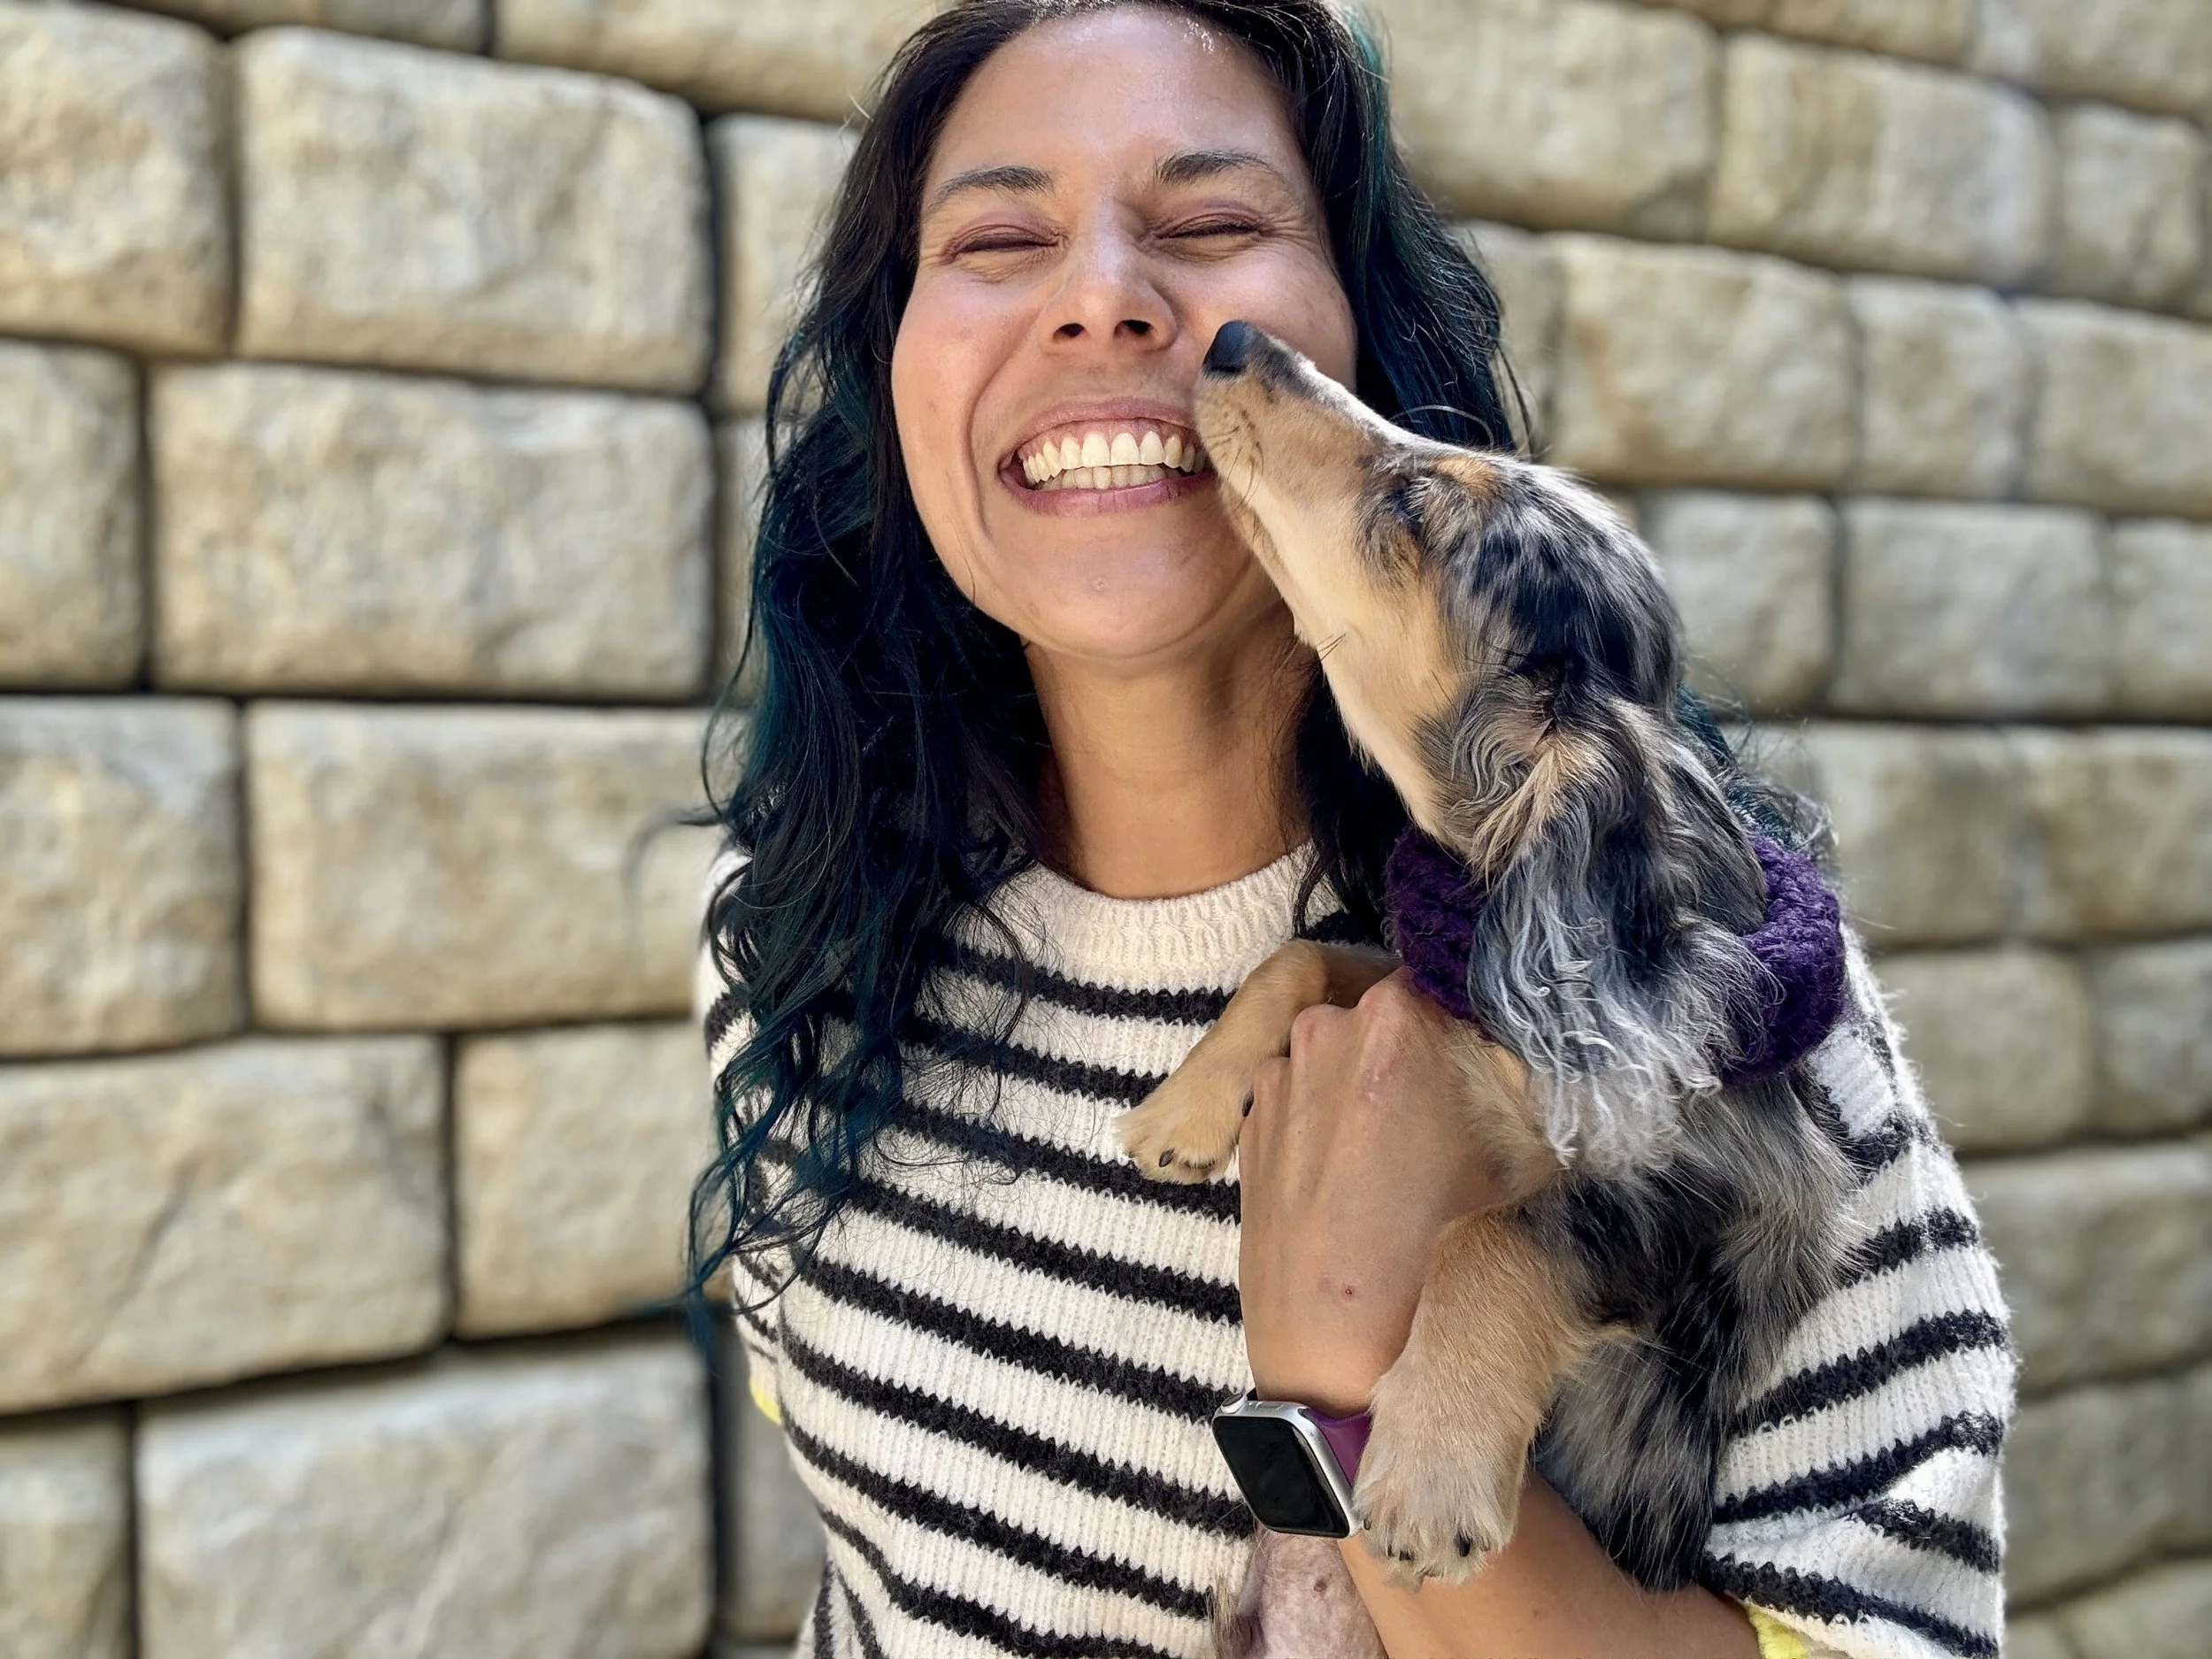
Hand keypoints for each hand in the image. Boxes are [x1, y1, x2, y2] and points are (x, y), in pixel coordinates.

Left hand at [1237, 968, 1518, 1416]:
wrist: (1338, 1349)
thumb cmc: (1437, 1254)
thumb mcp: (1523, 1162)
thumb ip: (1532, 1082)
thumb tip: (1548, 1046)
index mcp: (1398, 1021)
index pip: (1448, 981)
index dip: (1474, 1017)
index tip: (1491, 1056)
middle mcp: (1326, 1031)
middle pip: (1390, 1016)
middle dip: (1421, 1053)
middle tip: (1454, 1114)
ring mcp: (1277, 1078)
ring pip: (1341, 1058)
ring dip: (1369, 1089)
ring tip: (1401, 1163)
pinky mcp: (1248, 1126)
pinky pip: (1303, 1100)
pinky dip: (1328, 1124)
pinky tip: (1355, 1184)